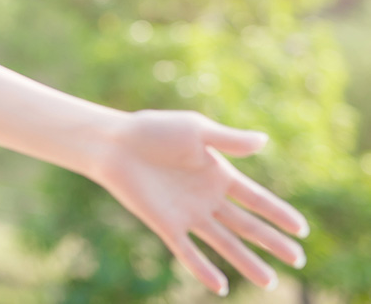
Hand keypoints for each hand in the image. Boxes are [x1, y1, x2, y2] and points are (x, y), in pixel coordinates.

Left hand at [90, 109, 309, 295]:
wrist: (114, 143)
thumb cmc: (153, 130)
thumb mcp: (195, 130)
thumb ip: (229, 141)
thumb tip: (265, 141)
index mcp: (218, 174)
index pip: (256, 199)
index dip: (278, 213)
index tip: (302, 230)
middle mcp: (207, 198)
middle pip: (246, 225)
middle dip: (272, 242)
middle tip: (298, 261)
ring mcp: (187, 213)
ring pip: (224, 243)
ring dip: (246, 262)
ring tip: (269, 282)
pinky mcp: (165, 224)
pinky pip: (187, 251)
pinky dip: (202, 268)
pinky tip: (220, 286)